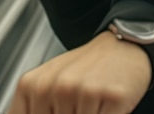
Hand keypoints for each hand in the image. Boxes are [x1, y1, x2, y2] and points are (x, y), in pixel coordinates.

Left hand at [6, 30, 151, 113]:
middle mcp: (55, 86)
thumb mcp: (49, 83)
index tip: (54, 110)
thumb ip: (32, 106)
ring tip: (91, 104)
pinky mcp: (111, 97)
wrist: (121, 45)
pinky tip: (104, 105)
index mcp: (33, 85)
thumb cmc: (85, 67)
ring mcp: (82, 91)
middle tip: (76, 104)